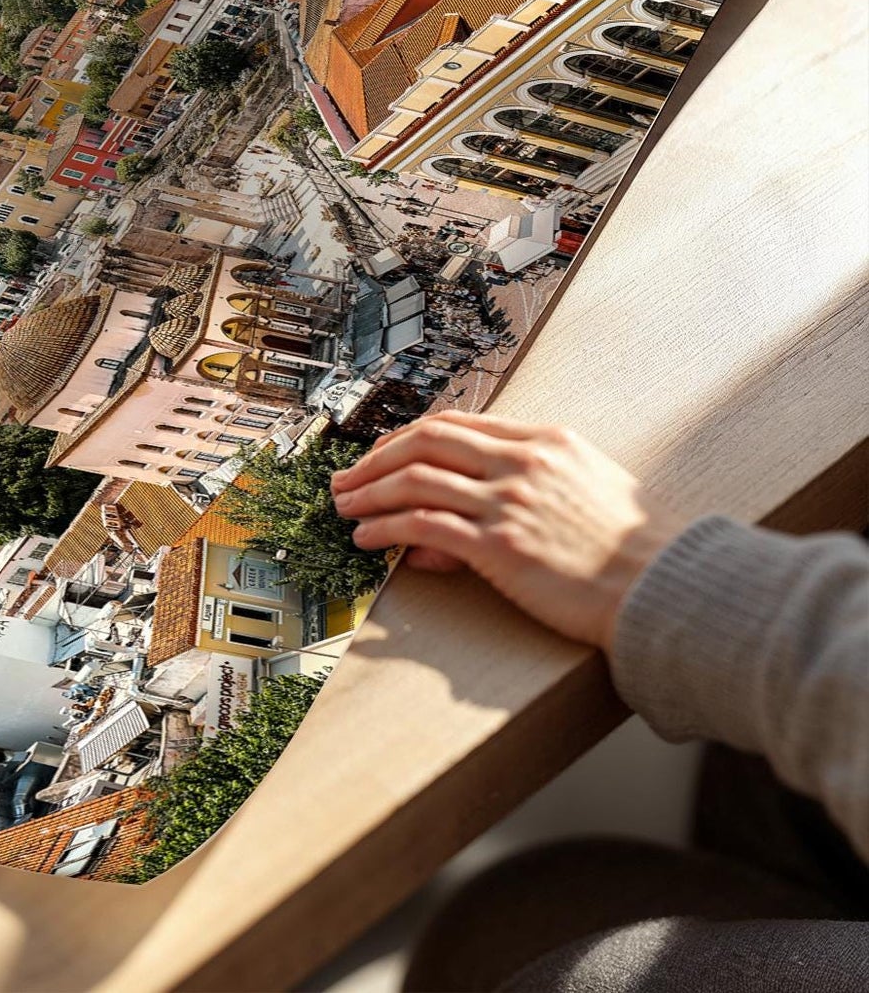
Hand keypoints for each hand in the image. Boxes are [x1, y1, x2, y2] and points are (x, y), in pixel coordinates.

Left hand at [331, 410, 681, 649]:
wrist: (668, 589)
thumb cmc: (636, 550)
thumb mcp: (588, 488)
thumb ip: (530, 483)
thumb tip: (474, 504)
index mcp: (546, 440)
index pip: (457, 424)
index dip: (408, 437)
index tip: (383, 454)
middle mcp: (524, 461)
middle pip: (425, 441)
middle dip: (376, 459)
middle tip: (349, 478)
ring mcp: (510, 501)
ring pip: (415, 480)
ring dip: (369, 494)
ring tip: (345, 507)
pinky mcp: (502, 545)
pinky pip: (424, 526)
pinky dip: (386, 528)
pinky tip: (369, 538)